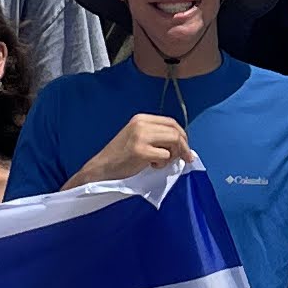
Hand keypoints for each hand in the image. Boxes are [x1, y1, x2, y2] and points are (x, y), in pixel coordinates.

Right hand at [77, 115, 194, 187]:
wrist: (101, 168)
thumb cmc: (120, 157)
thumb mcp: (137, 137)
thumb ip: (156, 136)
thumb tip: (182, 143)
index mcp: (141, 118)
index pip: (171, 122)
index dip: (182, 135)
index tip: (185, 148)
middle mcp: (141, 124)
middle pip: (175, 131)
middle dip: (183, 147)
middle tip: (183, 159)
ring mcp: (141, 137)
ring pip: (173, 141)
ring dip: (173, 155)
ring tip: (160, 162)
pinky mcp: (140, 151)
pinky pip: (165, 156)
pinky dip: (163, 164)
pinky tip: (151, 166)